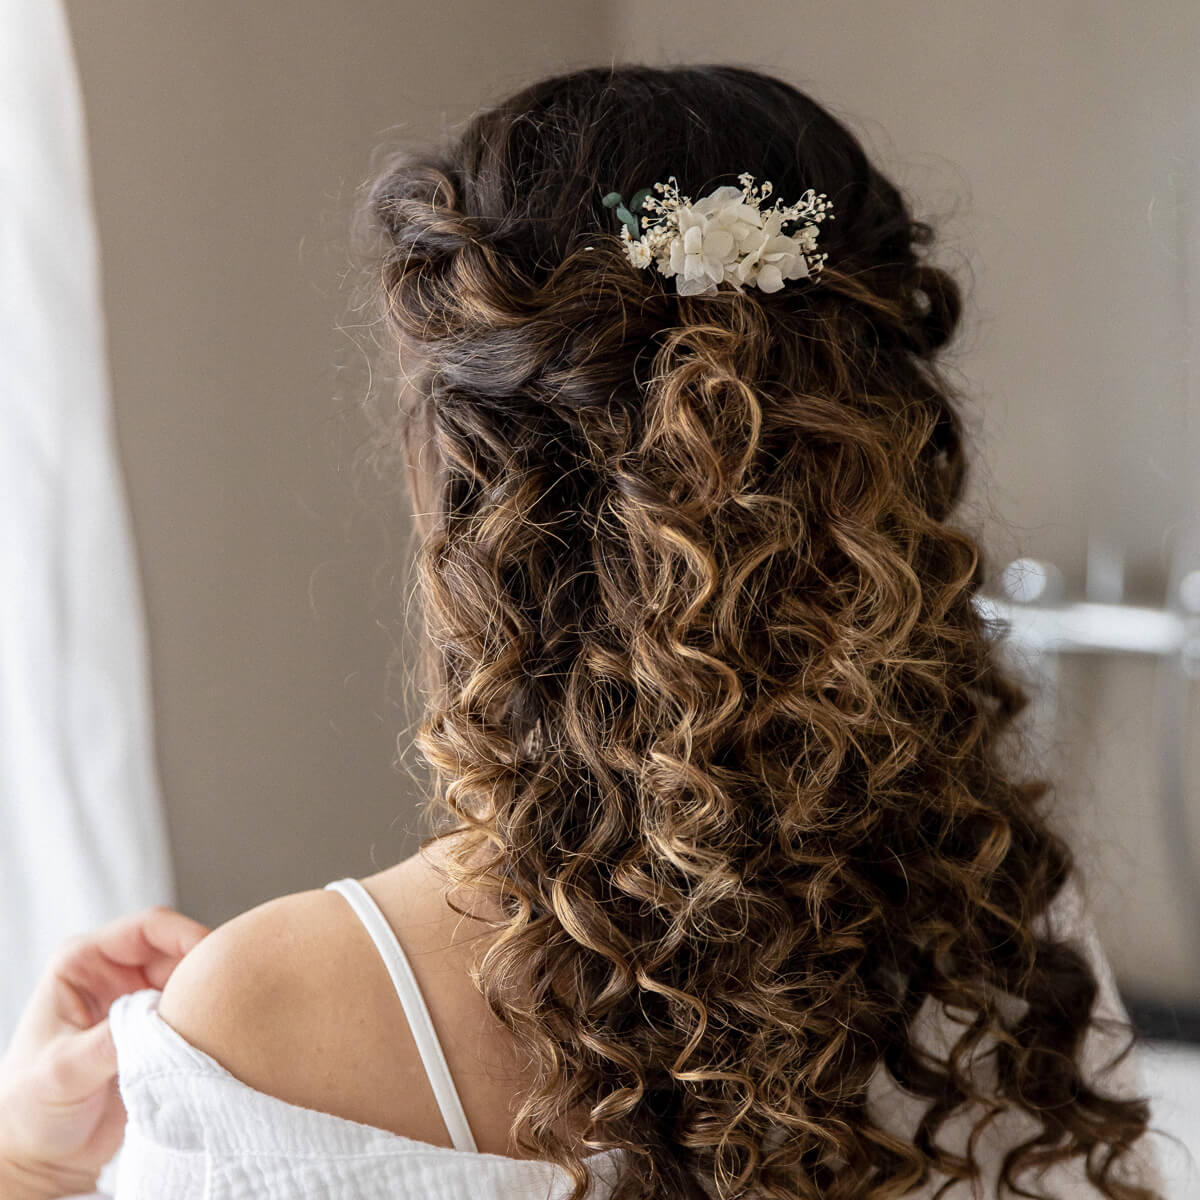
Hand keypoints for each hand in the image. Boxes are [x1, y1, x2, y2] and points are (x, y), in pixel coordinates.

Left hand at [0, 906, 208, 1199]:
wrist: (43, 1157)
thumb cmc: (29, 1110)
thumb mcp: (63, 1070)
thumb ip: (108, 1041)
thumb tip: (160, 1020)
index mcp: (83, 961)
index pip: (147, 928)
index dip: (185, 935)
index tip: (214, 959)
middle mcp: (115, 972)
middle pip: (178, 950)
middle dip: (203, 969)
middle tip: (225, 997)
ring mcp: (138, 1000)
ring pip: (191, 980)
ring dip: (207, 998)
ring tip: (220, 1021)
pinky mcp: (158, 1029)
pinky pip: (195, 1012)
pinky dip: (208, 1021)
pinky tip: (215, 1038)